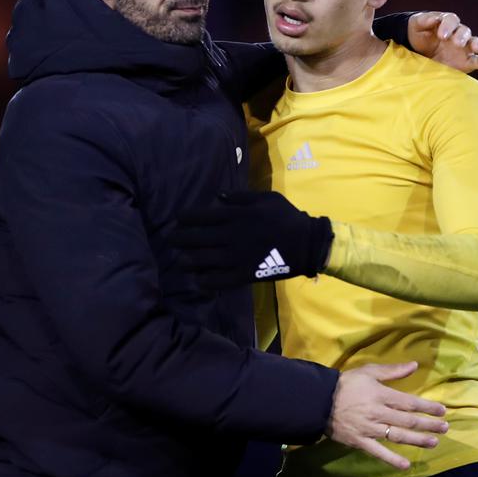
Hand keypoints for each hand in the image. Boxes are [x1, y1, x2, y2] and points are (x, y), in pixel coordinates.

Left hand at [172, 191, 332, 288]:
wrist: (306, 243)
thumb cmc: (286, 217)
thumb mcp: (265, 198)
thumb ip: (240, 197)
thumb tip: (217, 196)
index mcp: (235, 215)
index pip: (201, 216)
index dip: (186, 218)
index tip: (178, 219)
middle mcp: (230, 236)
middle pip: (196, 238)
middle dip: (179, 239)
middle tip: (171, 240)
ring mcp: (236, 257)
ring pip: (202, 260)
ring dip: (187, 260)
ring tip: (179, 260)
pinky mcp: (243, 274)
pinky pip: (218, 280)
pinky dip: (205, 280)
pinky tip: (198, 279)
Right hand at [327, 361, 448, 469]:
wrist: (318, 401)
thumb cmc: (346, 384)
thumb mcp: (368, 372)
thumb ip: (392, 371)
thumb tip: (414, 366)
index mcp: (381, 395)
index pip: (409, 403)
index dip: (427, 407)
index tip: (442, 411)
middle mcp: (378, 413)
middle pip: (408, 421)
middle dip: (428, 425)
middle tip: (445, 428)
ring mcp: (370, 429)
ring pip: (397, 436)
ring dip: (417, 440)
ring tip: (433, 443)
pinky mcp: (360, 441)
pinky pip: (378, 452)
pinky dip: (392, 459)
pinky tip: (405, 465)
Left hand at [407, 12, 477, 72]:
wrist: (417, 49)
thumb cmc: (418, 33)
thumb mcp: (417, 24)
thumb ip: (424, 20)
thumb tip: (434, 18)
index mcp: (446, 22)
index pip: (451, 20)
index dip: (448, 26)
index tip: (441, 35)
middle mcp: (457, 33)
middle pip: (464, 31)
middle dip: (461, 36)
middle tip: (456, 43)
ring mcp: (463, 47)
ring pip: (473, 43)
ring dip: (476, 45)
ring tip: (477, 49)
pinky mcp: (465, 61)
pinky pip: (476, 61)